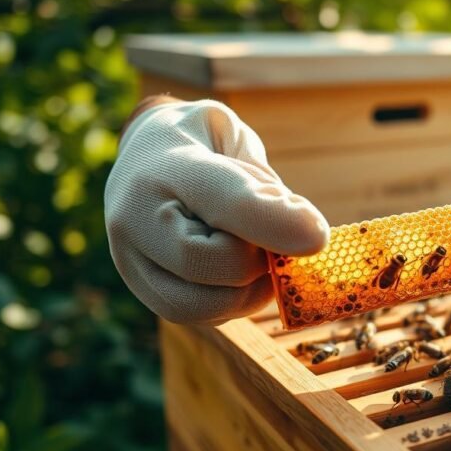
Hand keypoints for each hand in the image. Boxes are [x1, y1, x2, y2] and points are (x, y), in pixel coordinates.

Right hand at [105, 99, 328, 323]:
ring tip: (261, 257)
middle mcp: (134, 219)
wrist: (146, 155)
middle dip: (256, 259)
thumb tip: (305, 235)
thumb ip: (263, 184)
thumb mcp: (232, 134)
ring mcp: (131, 262)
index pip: (224, 201)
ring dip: (248, 290)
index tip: (319, 236)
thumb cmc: (203, 141)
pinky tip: (245, 274)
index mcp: (165, 167)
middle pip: (206, 264)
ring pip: (200, 305)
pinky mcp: (146, 292)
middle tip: (276, 239)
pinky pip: (200, 316)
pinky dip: (236, 302)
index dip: (275, 222)